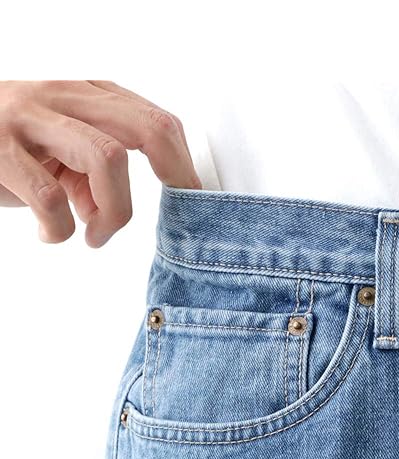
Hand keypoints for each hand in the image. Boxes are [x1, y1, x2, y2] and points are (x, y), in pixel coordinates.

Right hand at [0, 80, 201, 246]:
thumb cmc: (6, 146)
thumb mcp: (59, 152)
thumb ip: (95, 174)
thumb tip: (111, 212)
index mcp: (87, 95)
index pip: (157, 120)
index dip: (183, 163)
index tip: (191, 197)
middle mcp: (63, 97)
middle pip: (144, 128)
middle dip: (171, 175)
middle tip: (172, 213)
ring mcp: (29, 118)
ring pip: (106, 159)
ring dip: (114, 212)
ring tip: (95, 234)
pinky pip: (51, 198)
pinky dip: (60, 229)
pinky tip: (49, 234)